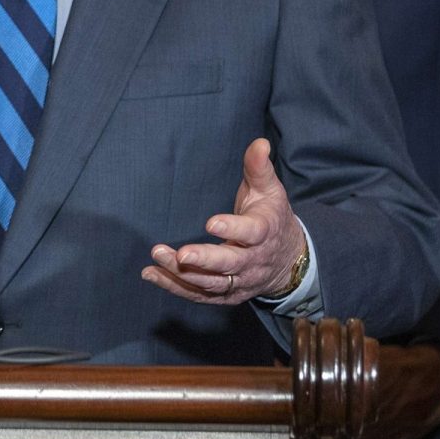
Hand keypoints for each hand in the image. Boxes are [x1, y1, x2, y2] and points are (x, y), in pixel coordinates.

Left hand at [142, 138, 305, 304]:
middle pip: (228, 264)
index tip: (211, 222)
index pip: (251, 232)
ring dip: (183, 273)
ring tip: (158, 257)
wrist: (288, 259)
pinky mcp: (226, 294)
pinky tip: (151, 274)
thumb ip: (259, 168)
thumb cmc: (271, 217)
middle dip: (204, 260)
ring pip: (211, 282)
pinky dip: (175, 287)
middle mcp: (252, 261)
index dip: (232, 228)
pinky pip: (199, 294)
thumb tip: (259, 143)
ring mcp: (239, 281)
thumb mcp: (270, 190)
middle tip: (180, 254)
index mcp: (264, 232)